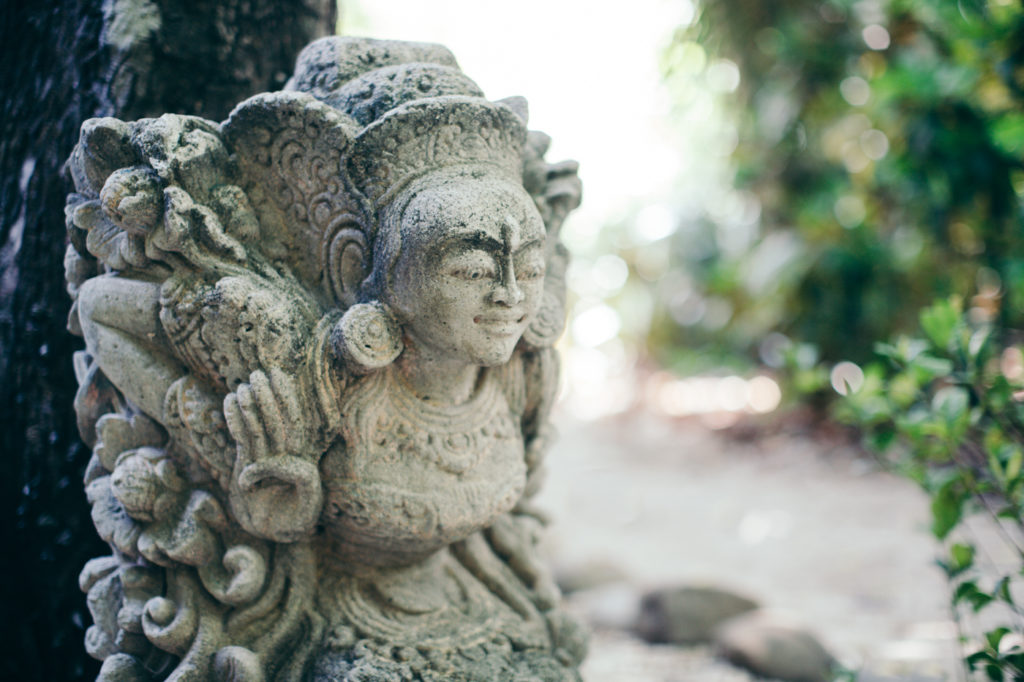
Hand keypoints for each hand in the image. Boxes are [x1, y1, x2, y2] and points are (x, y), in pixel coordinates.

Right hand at [223, 368, 321, 541]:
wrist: (278, 532)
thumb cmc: (296, 519)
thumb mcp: (309, 501)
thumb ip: (300, 478)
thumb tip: (272, 463)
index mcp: (303, 457)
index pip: (294, 424)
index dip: (286, 402)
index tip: (275, 386)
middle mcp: (285, 454)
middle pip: (276, 420)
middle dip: (268, 398)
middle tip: (257, 375)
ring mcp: (266, 457)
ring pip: (260, 427)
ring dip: (252, 405)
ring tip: (243, 386)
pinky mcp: (249, 463)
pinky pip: (243, 438)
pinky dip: (236, 421)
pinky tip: (230, 400)